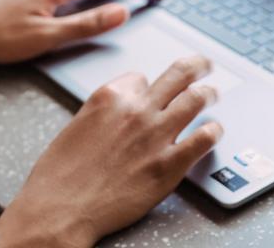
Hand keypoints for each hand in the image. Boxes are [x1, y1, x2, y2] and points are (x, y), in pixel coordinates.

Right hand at [0, 57, 223, 246]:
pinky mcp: (169, 164)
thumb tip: (116, 117)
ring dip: (209, 93)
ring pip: (196, 99)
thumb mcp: (76, 127)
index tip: (150, 90)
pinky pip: (203, 139)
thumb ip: (102, 115)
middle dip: (195, 66)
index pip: (140, 78)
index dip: (147, 86)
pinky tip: (214, 131)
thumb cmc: (60, 175)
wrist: (61, 208)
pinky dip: (213, 131)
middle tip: (204, 65)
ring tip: (213, 94)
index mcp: (109, 97)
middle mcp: (136, 110)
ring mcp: (156, 136)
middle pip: (177, 75)